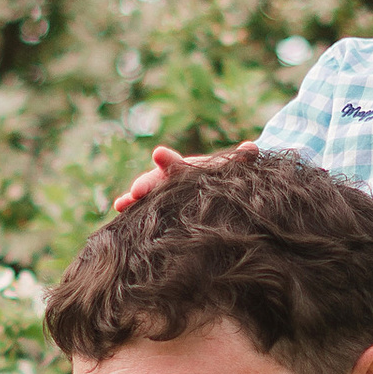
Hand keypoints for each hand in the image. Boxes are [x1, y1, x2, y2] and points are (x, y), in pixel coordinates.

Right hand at [111, 139, 256, 213]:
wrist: (215, 186)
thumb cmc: (223, 175)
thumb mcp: (234, 168)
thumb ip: (243, 159)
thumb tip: (252, 148)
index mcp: (187, 169)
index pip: (176, 165)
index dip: (168, 160)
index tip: (158, 154)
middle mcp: (170, 181)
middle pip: (155, 181)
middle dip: (144, 185)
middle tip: (134, 192)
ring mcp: (163, 195)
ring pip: (145, 197)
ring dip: (132, 201)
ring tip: (120, 205)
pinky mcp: (161, 211)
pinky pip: (146, 214)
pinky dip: (134, 217)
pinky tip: (120, 224)